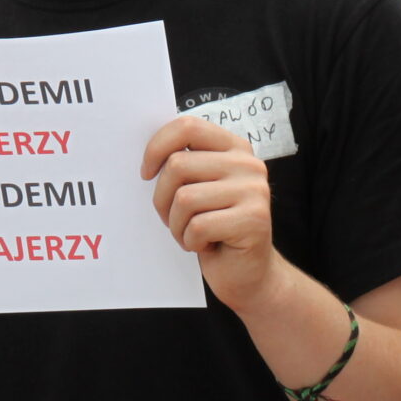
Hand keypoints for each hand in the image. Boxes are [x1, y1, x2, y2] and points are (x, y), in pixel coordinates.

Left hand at [142, 115, 276, 309]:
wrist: (248, 273)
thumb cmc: (215, 230)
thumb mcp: (200, 188)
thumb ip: (184, 165)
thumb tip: (147, 154)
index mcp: (234, 148)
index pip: (187, 127)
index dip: (157, 148)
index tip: (146, 173)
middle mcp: (248, 164)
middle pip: (178, 165)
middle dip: (162, 199)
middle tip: (174, 219)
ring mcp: (254, 191)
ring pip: (185, 198)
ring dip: (177, 225)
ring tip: (192, 234)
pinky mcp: (254, 220)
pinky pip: (198, 226)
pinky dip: (191, 242)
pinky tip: (206, 246)